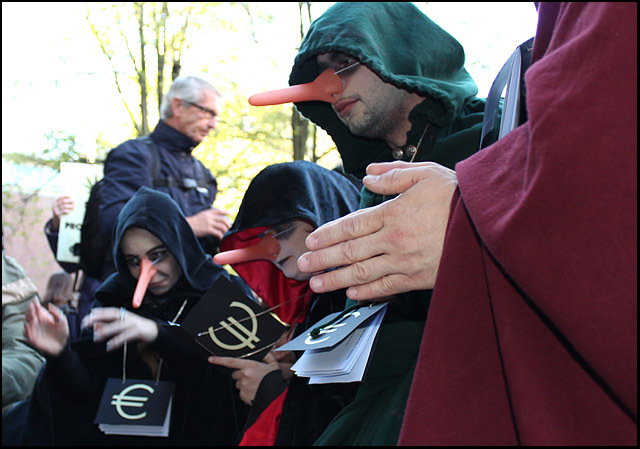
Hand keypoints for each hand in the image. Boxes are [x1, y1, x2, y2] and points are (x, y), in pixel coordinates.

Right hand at [24, 298, 68, 356]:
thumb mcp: (62, 321)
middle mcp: (37, 323)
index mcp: (43, 317)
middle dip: (30, 310)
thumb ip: (56, 313)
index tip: (34, 299)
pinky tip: (29, 325)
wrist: (63, 345)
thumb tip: (49, 305)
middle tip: (32, 307)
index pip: (37, 309)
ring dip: (28, 319)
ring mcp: (34, 330)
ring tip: (32, 315)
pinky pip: (27, 334)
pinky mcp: (33, 339)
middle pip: (30, 315)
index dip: (35, 304)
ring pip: (27, 323)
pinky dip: (26, 330)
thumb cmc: (62, 332)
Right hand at [50, 196, 74, 230]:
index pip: (61, 197)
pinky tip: (70, 211)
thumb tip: (70, 197)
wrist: (56, 220)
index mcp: (54, 202)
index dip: (66, 196)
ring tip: (74, 207)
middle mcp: (54, 205)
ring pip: (64, 206)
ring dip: (70, 206)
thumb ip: (62, 202)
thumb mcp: (59, 206)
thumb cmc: (60, 212)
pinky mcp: (57, 214)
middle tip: (74, 202)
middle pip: (63, 201)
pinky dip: (68, 210)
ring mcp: (55, 210)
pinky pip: (64, 211)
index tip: (71, 196)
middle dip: (69, 201)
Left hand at [81, 307, 157, 350]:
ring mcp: (134, 323)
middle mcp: (128, 317)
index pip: (109, 311)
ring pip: (119, 325)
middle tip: (86, 324)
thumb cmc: (135, 328)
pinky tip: (110, 346)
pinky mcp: (139, 331)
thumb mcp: (122, 326)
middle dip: (99, 318)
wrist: (154, 331)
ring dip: (107, 331)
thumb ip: (109, 326)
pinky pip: (127, 335)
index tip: (87, 317)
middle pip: (113, 315)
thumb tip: (95, 327)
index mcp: (124, 314)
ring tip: (96, 338)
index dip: (98, 313)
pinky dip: (118, 341)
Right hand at [185, 208, 230, 239]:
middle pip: (223, 219)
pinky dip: (221, 236)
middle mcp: (210, 217)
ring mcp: (209, 223)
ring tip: (224, 234)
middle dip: (228, 224)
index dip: (226, 212)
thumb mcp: (201, 215)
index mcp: (208, 212)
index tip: (231, 214)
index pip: (220, 211)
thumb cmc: (193, 222)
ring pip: (222, 226)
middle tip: (229, 228)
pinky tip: (220, 238)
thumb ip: (209, 216)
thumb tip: (217, 219)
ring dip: (225, 231)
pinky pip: (218, 233)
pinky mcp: (208, 230)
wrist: (185, 225)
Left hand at [209, 355, 278, 404]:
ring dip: (244, 383)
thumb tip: (266, 349)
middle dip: (241, 374)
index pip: (231, 362)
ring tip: (255, 384)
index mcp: (251, 366)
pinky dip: (246, 391)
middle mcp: (245, 376)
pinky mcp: (243, 395)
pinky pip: (241, 392)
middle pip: (235, 374)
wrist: (277, 396)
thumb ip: (267, 356)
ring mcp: (243, 386)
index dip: (219, 360)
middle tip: (252, 376)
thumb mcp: (273, 365)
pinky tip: (255, 391)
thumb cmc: (275, 380)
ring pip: (238, 383)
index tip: (211, 359)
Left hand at [297, 161, 456, 299]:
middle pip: (350, 251)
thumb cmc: (457, 197)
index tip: (312, 241)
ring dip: (336, 279)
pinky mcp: (419, 278)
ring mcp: (405, 262)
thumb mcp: (426, 174)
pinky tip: (351, 294)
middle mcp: (394, 240)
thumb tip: (368, 174)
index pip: (351, 225)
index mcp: (393, 213)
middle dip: (323, 259)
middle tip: (302, 265)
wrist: (489, 224)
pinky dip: (367, 292)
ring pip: (363, 273)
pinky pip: (387, 287)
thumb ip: (393, 175)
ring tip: (317, 284)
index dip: (328, 234)